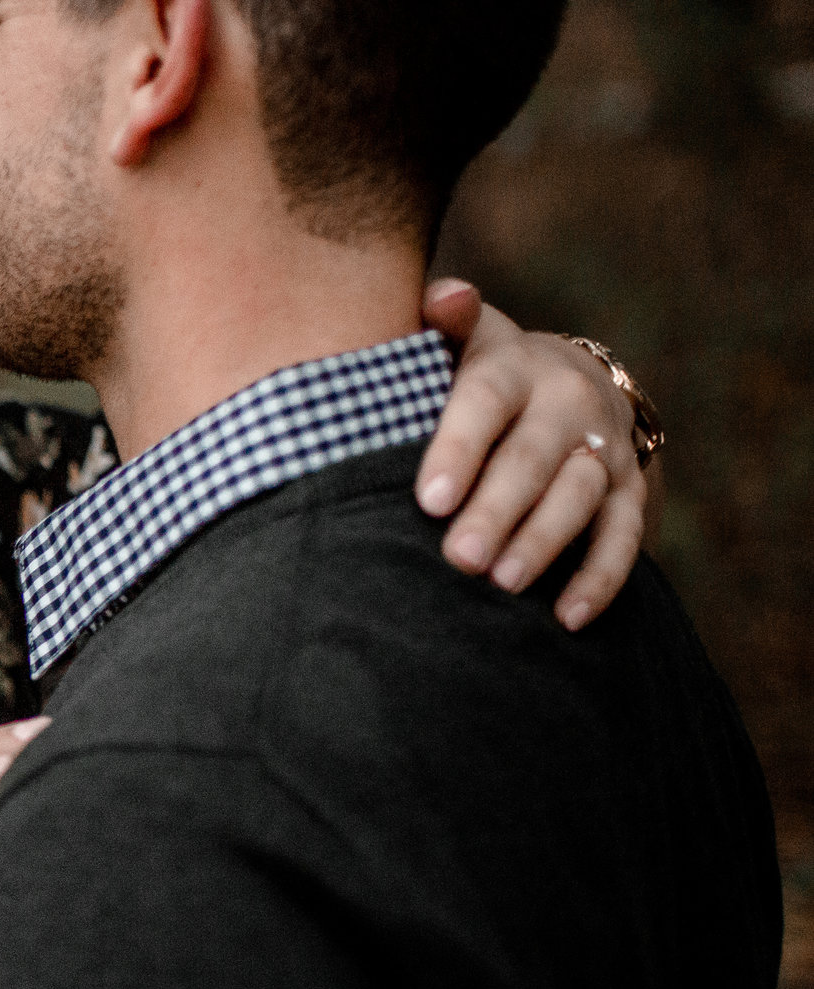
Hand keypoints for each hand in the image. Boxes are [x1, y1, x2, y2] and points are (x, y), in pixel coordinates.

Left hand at [417, 279, 651, 629]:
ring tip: (503, 585)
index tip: (430, 499)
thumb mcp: (460, 341)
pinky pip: (622, 538)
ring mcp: (604, 449)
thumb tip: (442, 296)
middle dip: (497, 511)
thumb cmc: (479, 373)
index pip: (484, 403)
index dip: (459, 449)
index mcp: (512, 368)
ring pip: (577, 499)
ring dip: (544, 543)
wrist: (563, 382)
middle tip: (460, 559)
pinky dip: (599, 579)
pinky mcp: (631, 492)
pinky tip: (565, 618)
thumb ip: (442, 322)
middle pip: (532, 461)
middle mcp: (568, 405)